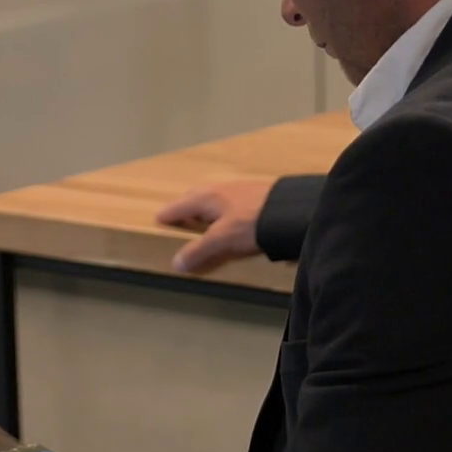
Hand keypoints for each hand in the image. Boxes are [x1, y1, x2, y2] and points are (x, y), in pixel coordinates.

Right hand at [155, 177, 276, 273]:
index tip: (158, 218)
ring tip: (204, 217)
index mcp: (207, 197)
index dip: (168, 214)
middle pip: (197, 196)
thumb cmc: (252, 223)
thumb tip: (176, 263)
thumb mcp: (222, 239)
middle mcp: (221, 188)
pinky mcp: (259, 193)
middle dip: (186, 205)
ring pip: (216, 197)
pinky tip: (233, 215)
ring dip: (206, 206)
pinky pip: (232, 199)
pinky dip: (224, 208)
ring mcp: (241, 188)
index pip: (180, 205)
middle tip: (178, 215)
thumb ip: (199, 250)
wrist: (293, 212)